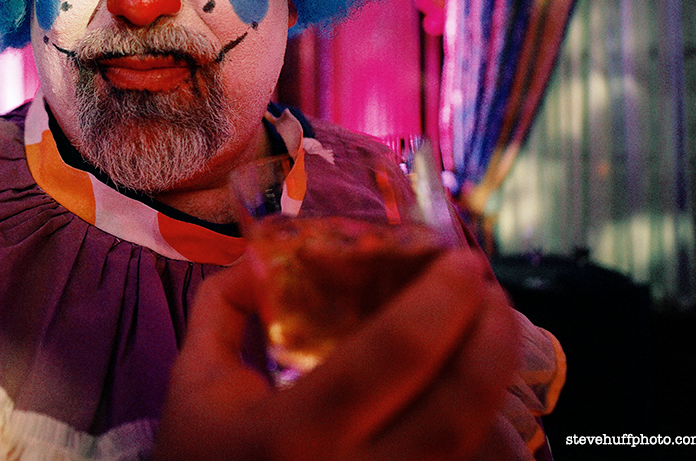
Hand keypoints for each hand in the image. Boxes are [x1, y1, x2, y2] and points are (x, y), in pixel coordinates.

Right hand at [153, 250, 519, 460]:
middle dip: (491, 338)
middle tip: (492, 293)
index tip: (460, 261)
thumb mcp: (195, 381)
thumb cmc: (203, 456)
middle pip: (455, 409)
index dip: (440, 301)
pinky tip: (479, 403)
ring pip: (482, 453)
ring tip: (492, 341)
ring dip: (500, 389)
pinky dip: (496, 439)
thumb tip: (263, 255)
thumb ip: (223, 306)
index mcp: (294, 432)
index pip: (390, 356)